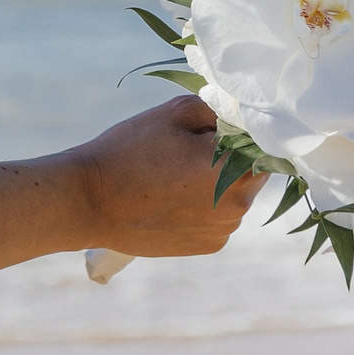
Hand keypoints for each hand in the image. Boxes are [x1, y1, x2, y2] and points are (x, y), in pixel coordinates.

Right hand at [68, 95, 261, 257]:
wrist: (89, 201)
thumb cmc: (129, 151)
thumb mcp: (173, 112)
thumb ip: (218, 108)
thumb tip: (241, 113)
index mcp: (236, 169)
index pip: (263, 143)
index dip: (240, 131)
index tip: (212, 126)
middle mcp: (239, 205)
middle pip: (252, 171)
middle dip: (230, 157)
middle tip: (188, 148)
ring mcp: (225, 230)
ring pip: (235, 195)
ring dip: (217, 182)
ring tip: (173, 175)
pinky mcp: (210, 246)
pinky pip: (219, 217)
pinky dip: (204, 206)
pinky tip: (171, 198)